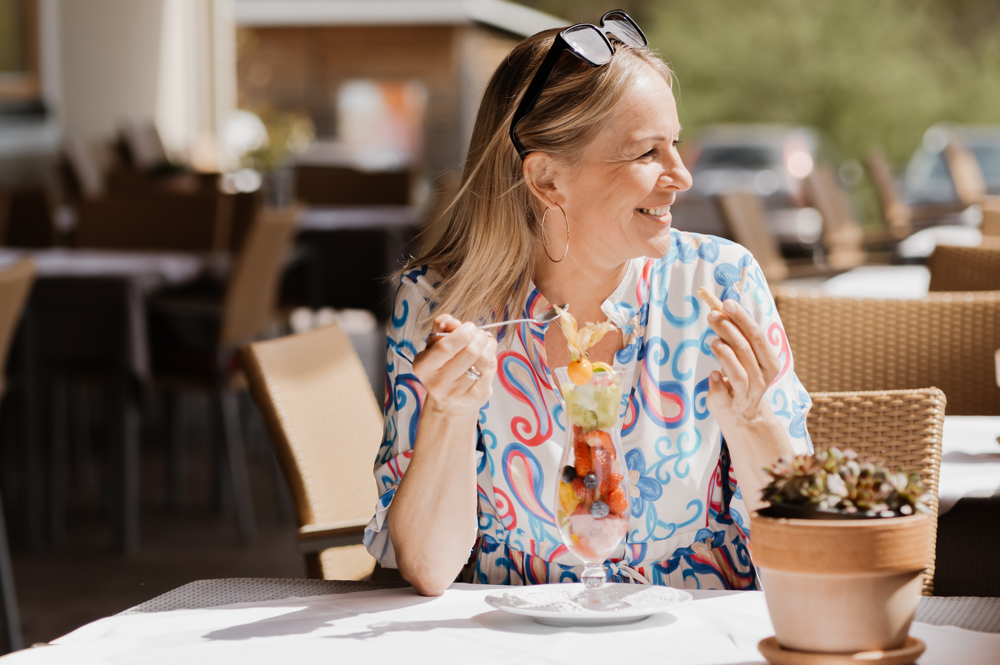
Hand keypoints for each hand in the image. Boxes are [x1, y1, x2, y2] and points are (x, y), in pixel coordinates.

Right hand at [412, 314, 496, 414]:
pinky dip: (492, 359)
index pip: (445, 346)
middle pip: (469, 353)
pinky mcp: (474, 398)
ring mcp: (456, 392)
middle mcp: (437, 382)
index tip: (470, 327)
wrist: (448, 401)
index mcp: (423, 366)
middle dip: (480, 337)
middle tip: (481, 334)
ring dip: (489, 346)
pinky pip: (489, 371)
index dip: (462, 333)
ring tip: (487, 342)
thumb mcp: (434, 345)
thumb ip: (441, 327)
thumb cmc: (442, 365)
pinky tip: (487, 357)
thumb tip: (453, 322)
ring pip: (483, 361)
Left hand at [705, 299, 780, 426]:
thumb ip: (737, 335)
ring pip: (737, 372)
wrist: (742, 415)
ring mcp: (746, 394)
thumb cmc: (743, 376)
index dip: (742, 319)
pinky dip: (717, 382)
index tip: (726, 303)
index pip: (757, 336)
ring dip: (724, 354)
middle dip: (728, 330)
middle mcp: (761, 379)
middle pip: (746, 350)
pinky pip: (723, 393)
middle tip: (712, 316)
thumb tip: (722, 308)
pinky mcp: (729, 405)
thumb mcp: (745, 356)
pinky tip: (713, 374)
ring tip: (713, 342)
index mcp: (769, 363)